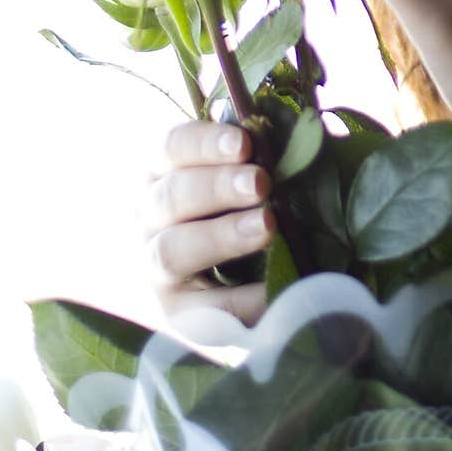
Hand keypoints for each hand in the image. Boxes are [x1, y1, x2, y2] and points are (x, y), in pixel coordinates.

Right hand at [141, 120, 274, 324]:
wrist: (223, 287)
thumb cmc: (242, 213)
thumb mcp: (245, 183)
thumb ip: (262, 160)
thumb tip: (301, 136)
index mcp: (165, 173)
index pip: (173, 147)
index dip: (206, 142)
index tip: (245, 143)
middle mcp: (150, 218)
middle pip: (172, 196)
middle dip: (218, 186)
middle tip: (261, 183)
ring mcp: (156, 269)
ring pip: (172, 250)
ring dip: (220, 235)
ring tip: (266, 226)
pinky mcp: (176, 314)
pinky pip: (201, 309)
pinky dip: (239, 298)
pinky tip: (273, 288)